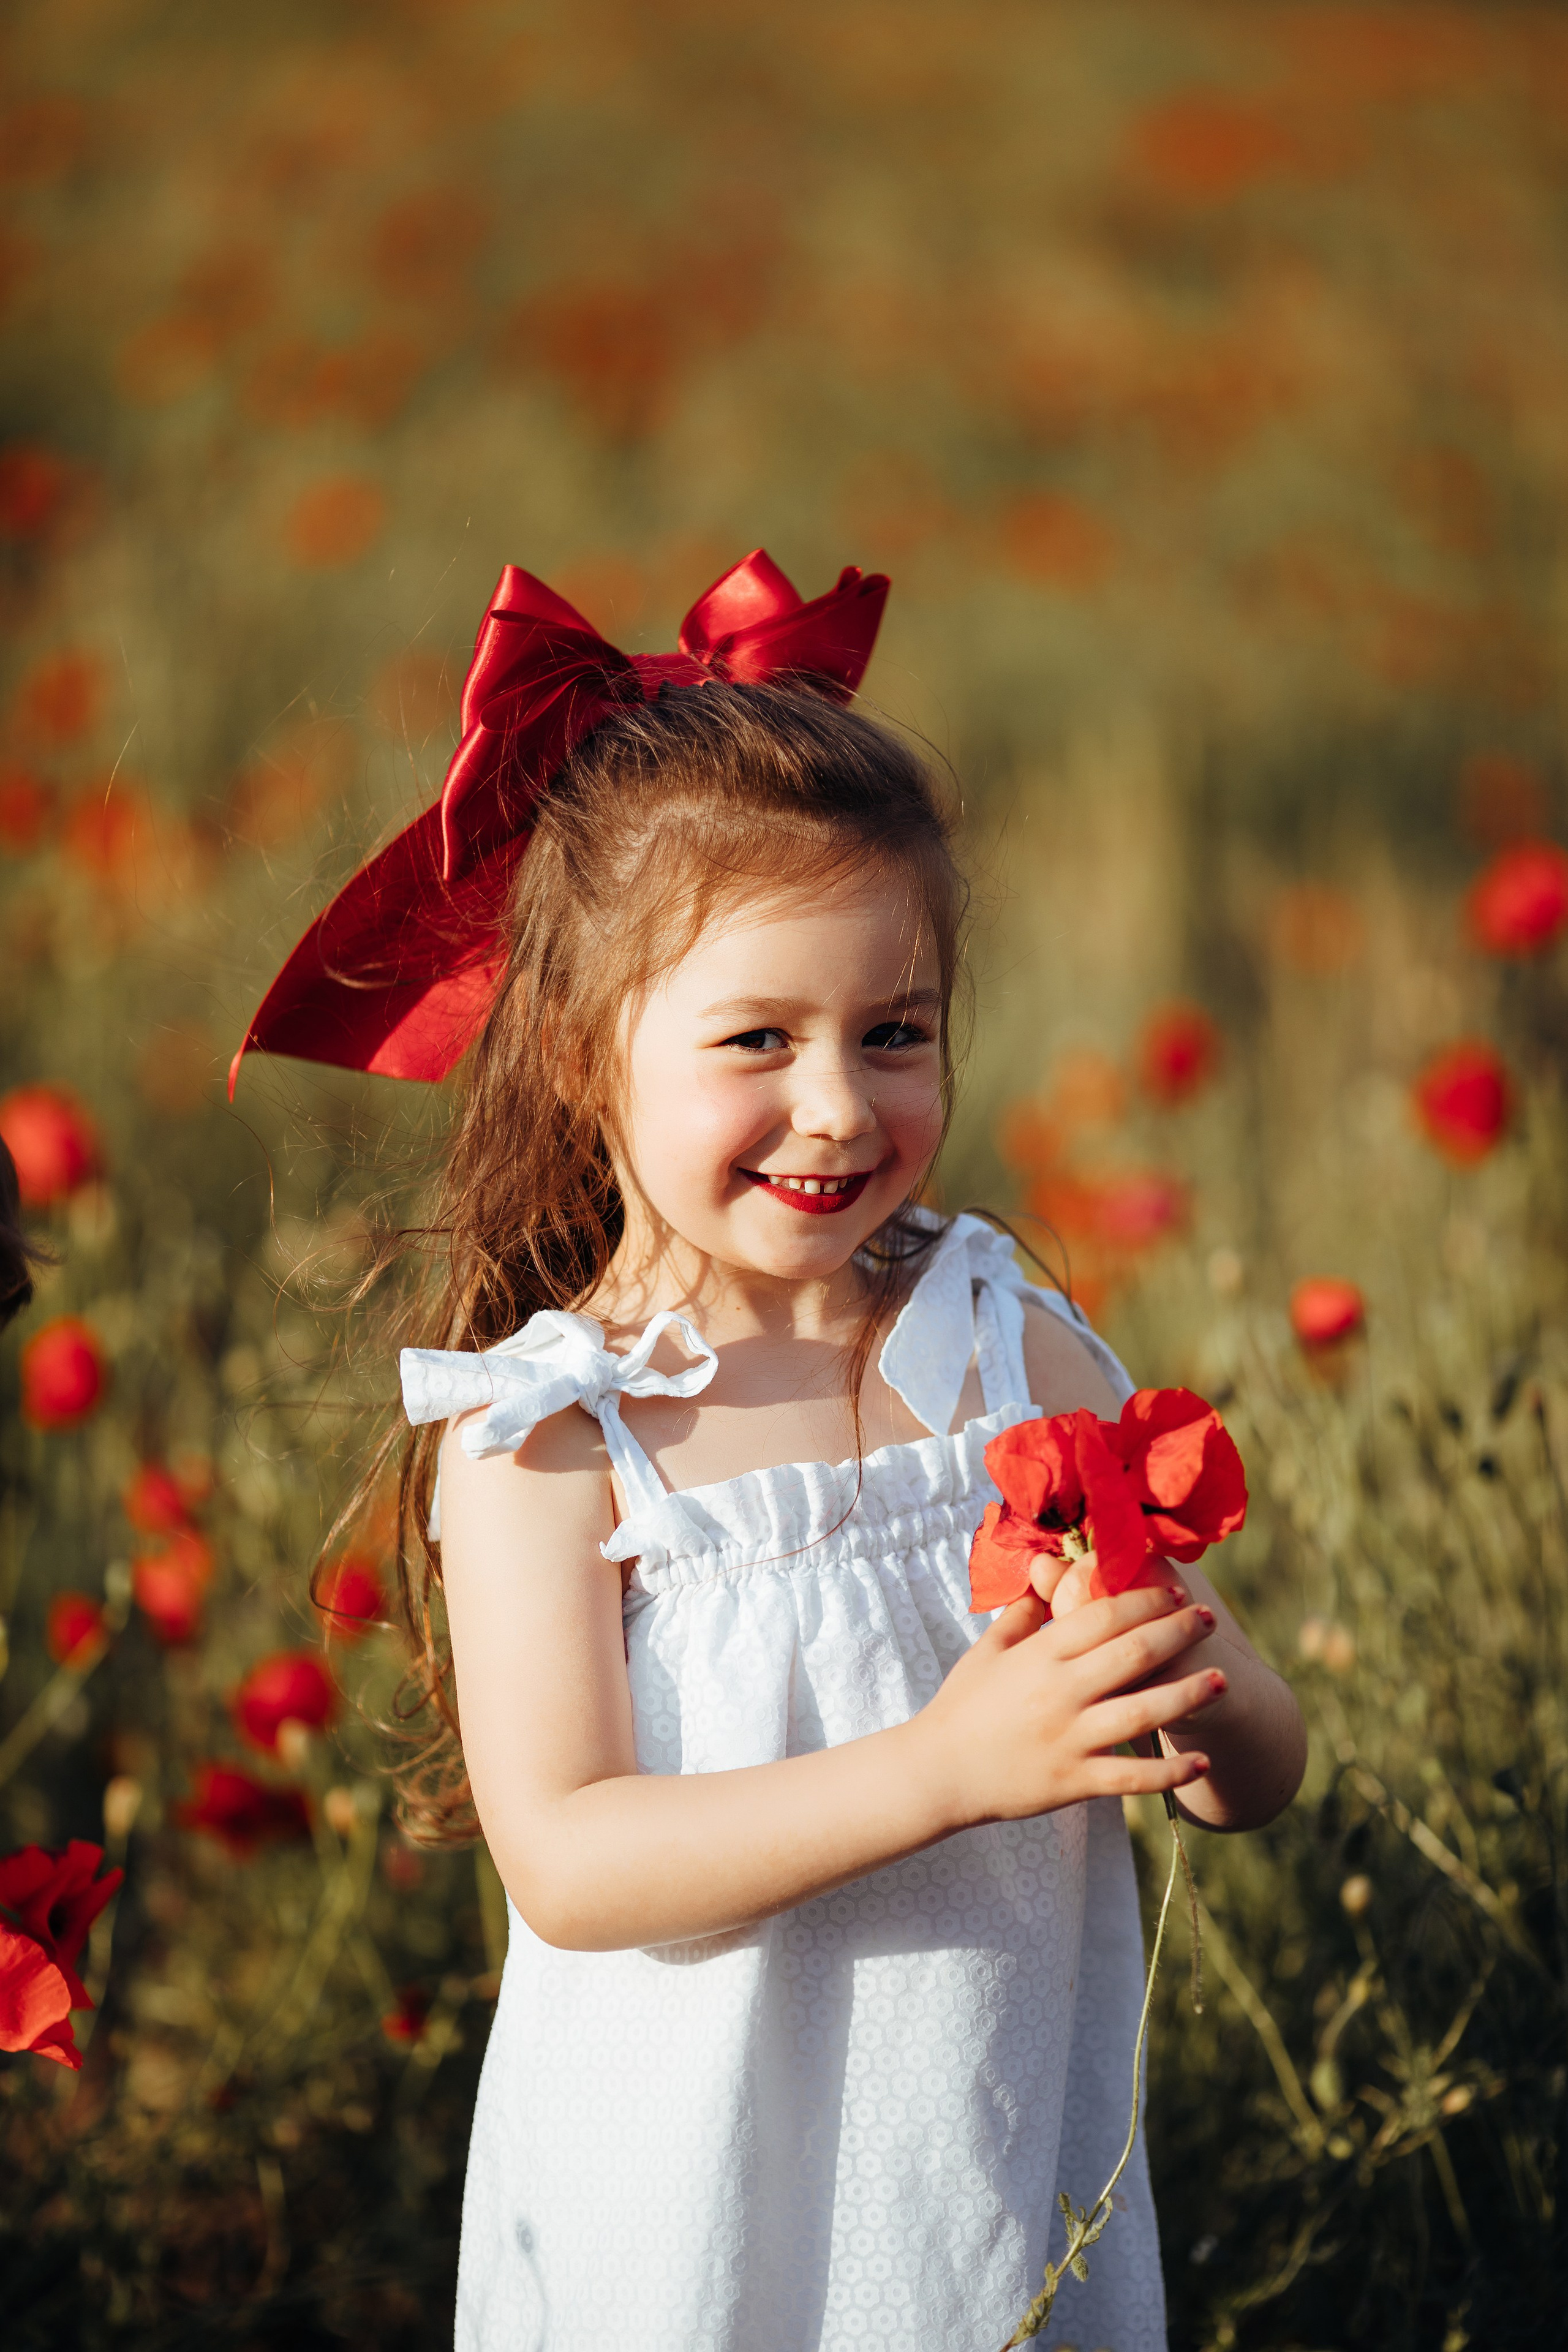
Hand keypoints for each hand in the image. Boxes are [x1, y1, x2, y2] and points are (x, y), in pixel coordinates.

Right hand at [915, 1584, 1224, 1826]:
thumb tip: (1045, 1578)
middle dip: (1177, 1633)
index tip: (1173, 1590)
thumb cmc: (961, 1707)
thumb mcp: (987, 1651)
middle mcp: (1060, 1692)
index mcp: (1040, 1656)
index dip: (1142, 1599)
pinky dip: (1170, 1772)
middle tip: (1209, 1619)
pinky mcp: (1075, 1781)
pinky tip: (1202, 1763)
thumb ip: (1021, 1615)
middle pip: (1133, 1654)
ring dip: (1187, 1694)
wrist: (937, 1773)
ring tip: (1221, 1679)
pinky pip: (1132, 1777)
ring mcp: (1070, 1738)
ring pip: (1143, 1712)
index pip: (1102, 1616)